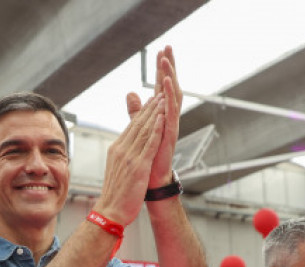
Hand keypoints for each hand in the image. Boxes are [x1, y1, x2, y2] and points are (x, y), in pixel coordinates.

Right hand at [94, 93, 165, 224]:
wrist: (110, 211)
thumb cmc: (115, 195)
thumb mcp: (117, 170)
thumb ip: (122, 157)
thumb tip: (124, 150)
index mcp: (116, 150)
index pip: (131, 127)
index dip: (142, 113)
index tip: (150, 101)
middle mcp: (121, 150)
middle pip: (137, 124)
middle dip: (150, 108)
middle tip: (159, 93)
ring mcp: (130, 157)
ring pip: (144, 130)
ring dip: (155, 113)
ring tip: (163, 100)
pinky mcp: (139, 166)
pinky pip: (149, 144)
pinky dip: (156, 129)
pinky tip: (162, 119)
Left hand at [126, 45, 181, 187]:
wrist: (151, 181)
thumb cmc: (148, 156)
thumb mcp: (140, 129)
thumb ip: (136, 111)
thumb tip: (132, 93)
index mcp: (161, 115)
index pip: (162, 87)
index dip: (162, 70)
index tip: (161, 51)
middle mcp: (168, 118)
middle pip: (171, 88)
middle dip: (170, 67)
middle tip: (168, 47)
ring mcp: (170, 126)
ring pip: (173, 98)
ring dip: (170, 79)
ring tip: (166, 62)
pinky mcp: (169, 136)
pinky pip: (171, 115)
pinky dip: (169, 100)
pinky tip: (167, 87)